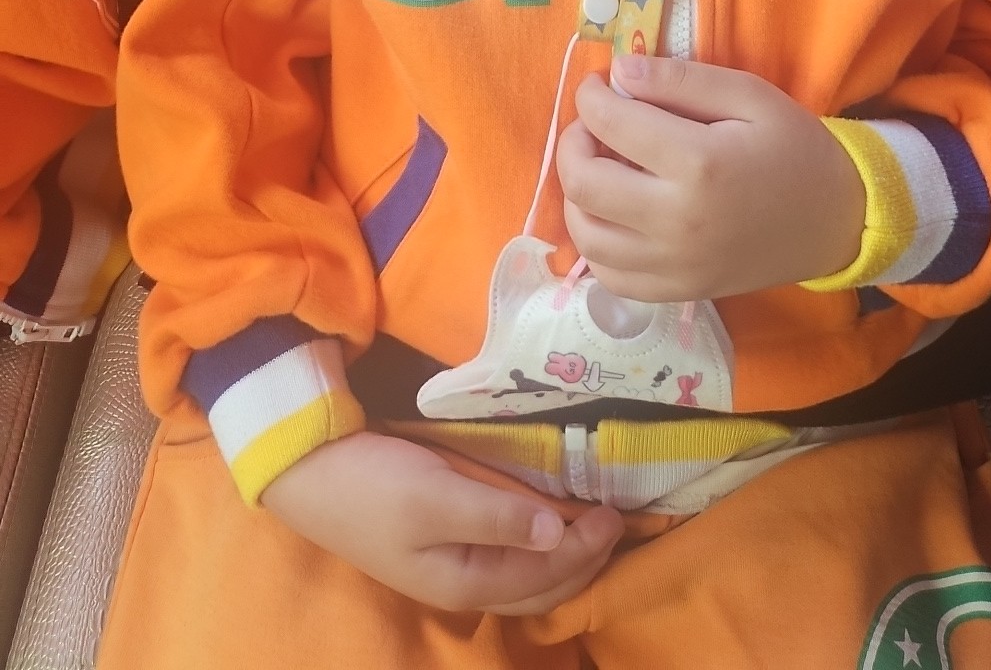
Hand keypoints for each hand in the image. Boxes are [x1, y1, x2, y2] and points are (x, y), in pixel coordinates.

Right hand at [261, 429, 623, 614]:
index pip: (543, 576)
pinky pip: (506, 552)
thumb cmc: (371, 483)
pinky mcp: (442, 539)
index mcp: (463, 580)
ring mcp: (450, 563)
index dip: (585, 549)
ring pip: (524, 573)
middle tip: (618, 519)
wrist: (307, 470)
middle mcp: (462, 582)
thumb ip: (496, 516)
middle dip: (584, 558)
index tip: (615, 513)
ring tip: (594, 524)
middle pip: (540, 585)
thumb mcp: (434, 496)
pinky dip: (536, 541)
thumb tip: (556, 532)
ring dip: (564, 554)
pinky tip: (546, 520)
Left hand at [556, 55, 865, 301]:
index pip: (611, 124)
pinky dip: (596, 242)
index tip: (601, 84)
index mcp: (699, 165)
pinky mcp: (678, 292)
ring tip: (601, 166)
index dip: (592, 96)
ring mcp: (675, 266)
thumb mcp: (749, 96)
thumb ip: (681, 80)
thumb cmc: (795, 149)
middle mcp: (678, 222)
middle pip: (584, 182)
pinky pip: (609, 275)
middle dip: (574, 141)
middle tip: (594, 124)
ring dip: (577, 193)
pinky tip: (613, 213)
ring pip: (585, 234)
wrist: (837, 221)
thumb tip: (620, 70)